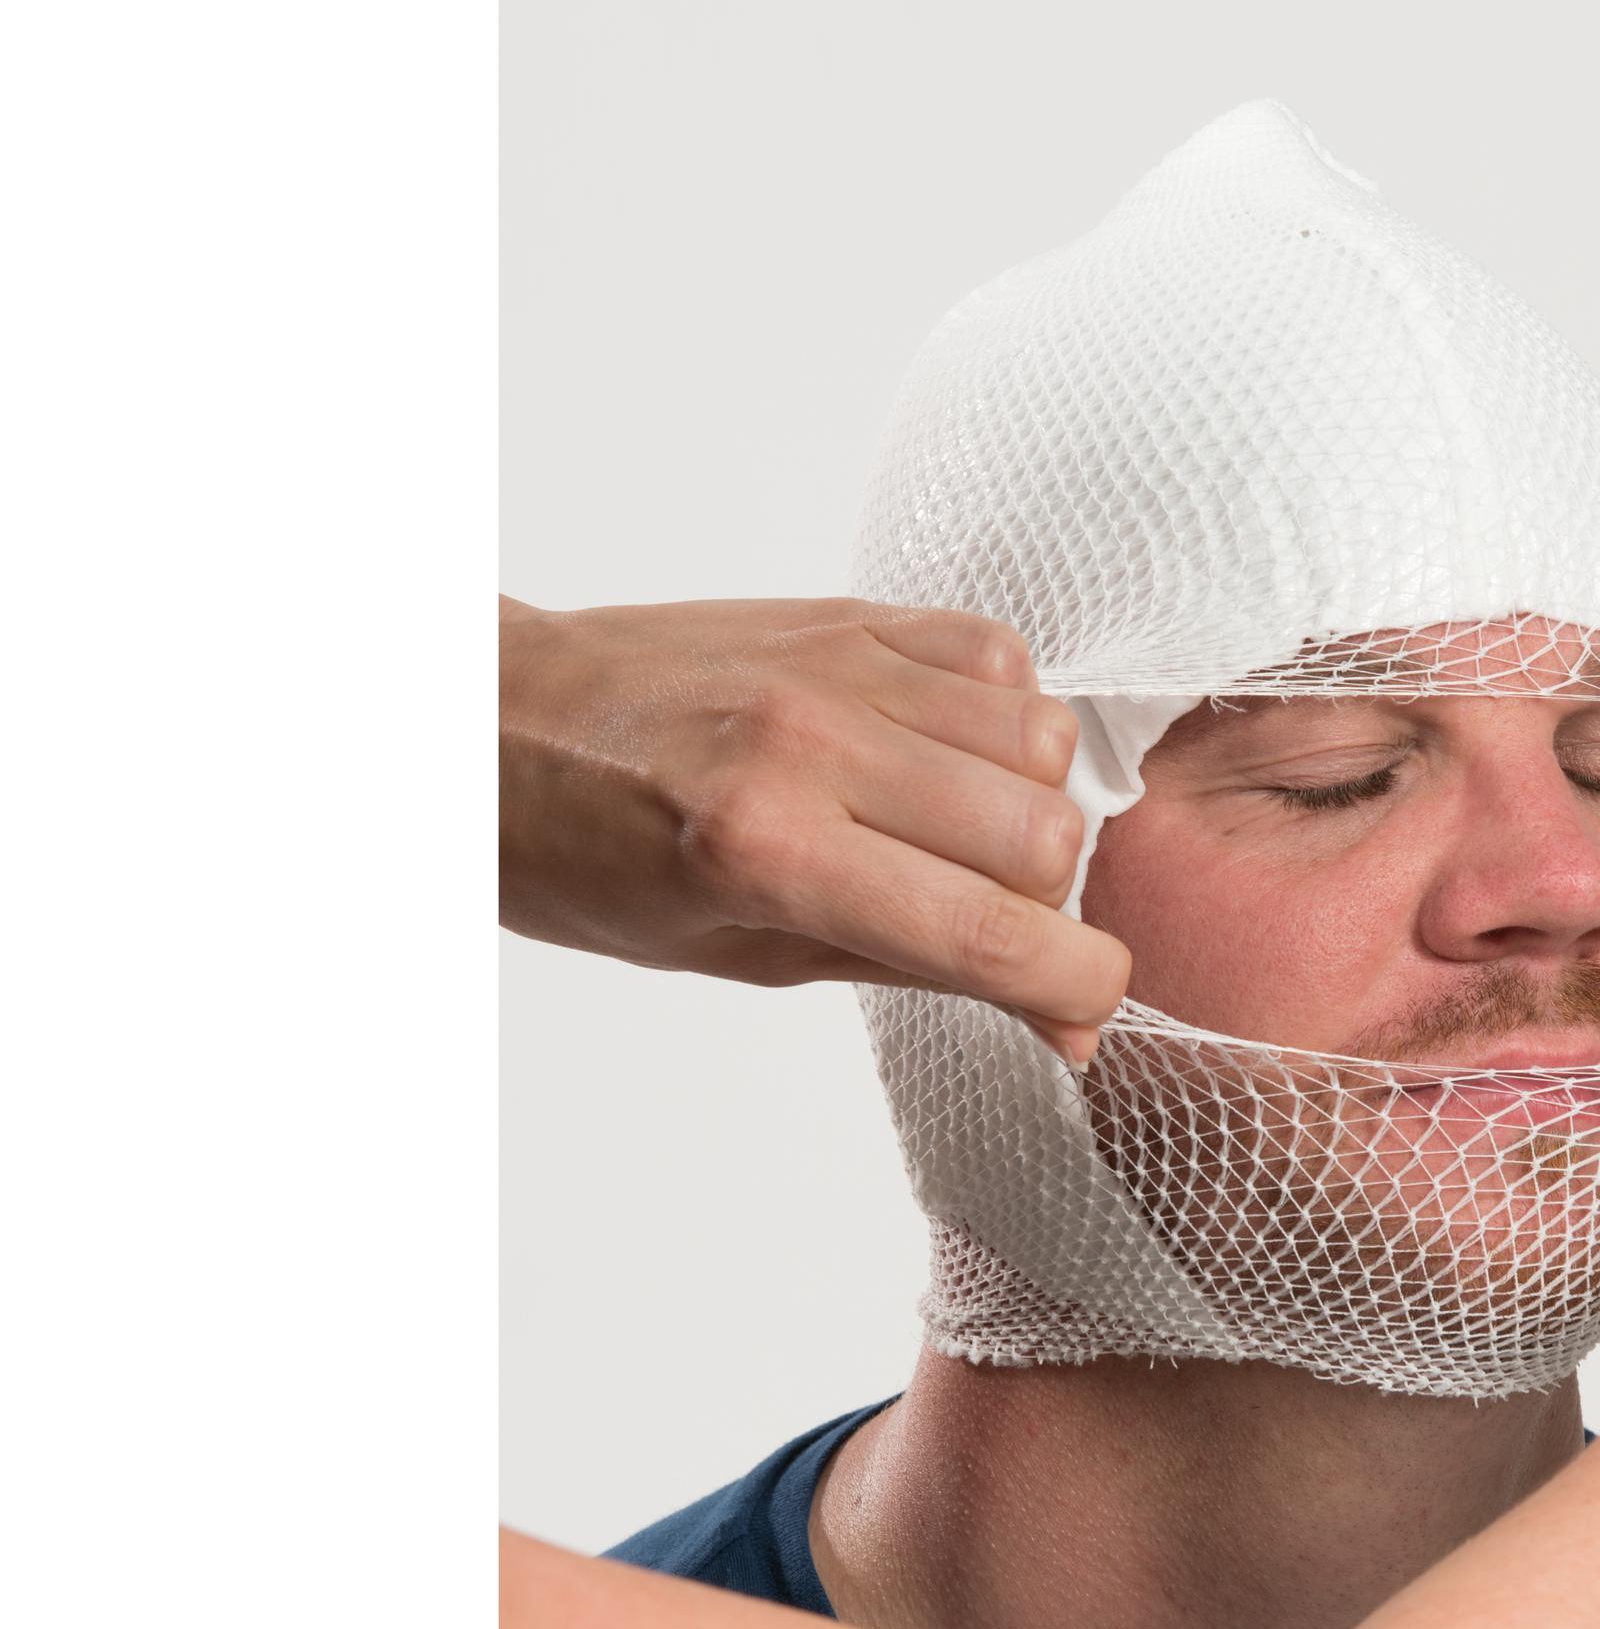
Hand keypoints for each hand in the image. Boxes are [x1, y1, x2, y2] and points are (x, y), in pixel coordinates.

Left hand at [499, 596, 1130, 1059]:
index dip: (1078, 984)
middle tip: (982, 919)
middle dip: (1044, 902)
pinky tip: (944, 754)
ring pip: (1042, 741)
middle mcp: (814, 746)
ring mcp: (836, 667)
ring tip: (957, 830)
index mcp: (770, 855)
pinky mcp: (848, 613)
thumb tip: (1059, 1015)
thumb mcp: (736, 955)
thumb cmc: (585, 858)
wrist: (487, 723)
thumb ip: (912, 969)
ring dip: (1030, 804)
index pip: (992, 932)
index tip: (1083, 1008)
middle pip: (1045, 834)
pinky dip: (1003, 717)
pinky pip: (999, 657)